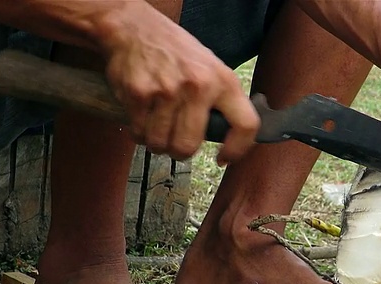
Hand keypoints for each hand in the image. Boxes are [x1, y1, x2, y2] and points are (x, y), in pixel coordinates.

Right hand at [99, 3, 258, 164]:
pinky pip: (139, 133)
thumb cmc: (176, 52)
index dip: (238, 150)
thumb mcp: (211, 68)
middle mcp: (198, 86)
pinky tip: (143, 114)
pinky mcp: (140, 94)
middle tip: (177, 143)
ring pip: (161, 144)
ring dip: (157, 142)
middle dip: (179, 152)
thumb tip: (227, 137)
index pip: (246, 124)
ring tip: (158, 124)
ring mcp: (167, 91)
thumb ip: (221, 101)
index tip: (225, 158)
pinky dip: (139, 131)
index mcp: (223, 81)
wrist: (135, 29)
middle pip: (188, 146)